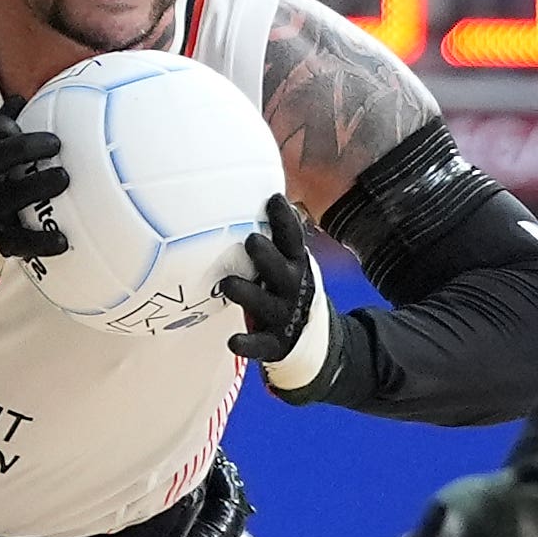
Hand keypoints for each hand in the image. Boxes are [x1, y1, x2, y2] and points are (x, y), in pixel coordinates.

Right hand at [0, 110, 68, 288]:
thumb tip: (20, 98)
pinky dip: (42, 241)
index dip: (0, 125)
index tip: (20, 126)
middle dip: (27, 148)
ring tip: (63, 178)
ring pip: (10, 195)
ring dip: (38, 185)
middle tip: (55, 144)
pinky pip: (21, 240)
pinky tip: (61, 238)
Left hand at [221, 195, 333, 393]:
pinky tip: (233, 341)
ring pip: (266, 304)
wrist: (307, 336)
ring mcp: (283, 315)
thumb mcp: (285, 261)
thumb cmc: (283, 287)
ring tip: (230, 284)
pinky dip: (247, 344)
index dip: (284, 220)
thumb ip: (272, 237)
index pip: (292, 240)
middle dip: (267, 256)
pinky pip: (260, 345)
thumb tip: (252, 192)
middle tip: (251, 241)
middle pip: (281, 270)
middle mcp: (290, 288)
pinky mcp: (274, 343)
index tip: (274, 199)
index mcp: (294, 264)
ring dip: (248, 294)